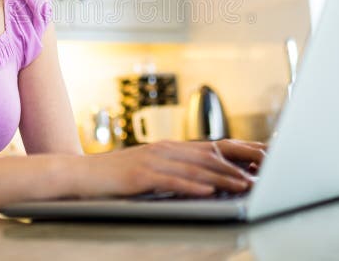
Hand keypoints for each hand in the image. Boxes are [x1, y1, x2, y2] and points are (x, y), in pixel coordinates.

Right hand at [76, 139, 265, 198]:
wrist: (80, 174)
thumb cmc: (114, 176)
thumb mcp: (148, 168)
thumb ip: (173, 170)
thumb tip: (202, 180)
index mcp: (167, 148)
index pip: (208, 149)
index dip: (234, 154)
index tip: (256, 161)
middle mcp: (163, 150)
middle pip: (207, 157)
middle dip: (236, 167)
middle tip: (259, 175)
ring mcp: (152, 161)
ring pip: (195, 168)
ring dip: (222, 178)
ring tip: (243, 185)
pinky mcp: (141, 176)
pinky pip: (171, 181)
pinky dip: (192, 186)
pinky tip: (208, 191)